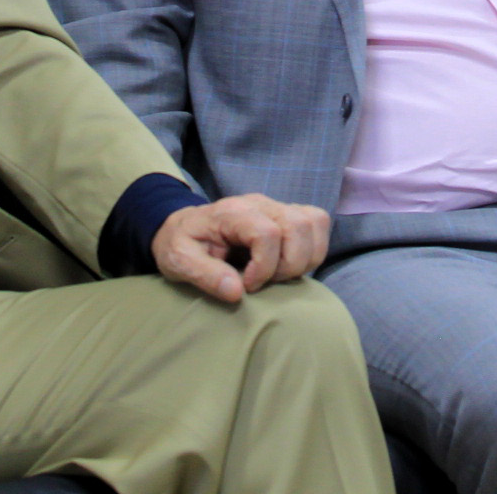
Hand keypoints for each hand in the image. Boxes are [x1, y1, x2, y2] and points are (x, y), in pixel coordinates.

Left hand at [152, 194, 330, 303]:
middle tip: (265, 281)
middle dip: (289, 264)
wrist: (182, 227)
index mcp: (231, 212)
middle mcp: (259, 203)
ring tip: (277, 274)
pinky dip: (311, 249)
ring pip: (314, 222)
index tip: (247, 286)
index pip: (267, 232)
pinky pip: (317, 223)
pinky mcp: (287, 214)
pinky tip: (286, 264)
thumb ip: (205, 276)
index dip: (264, 266)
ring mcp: (276, 206)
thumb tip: (237, 292)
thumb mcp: (179, 262)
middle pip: (299, 225)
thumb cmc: (180, 244)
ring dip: (304, 257)